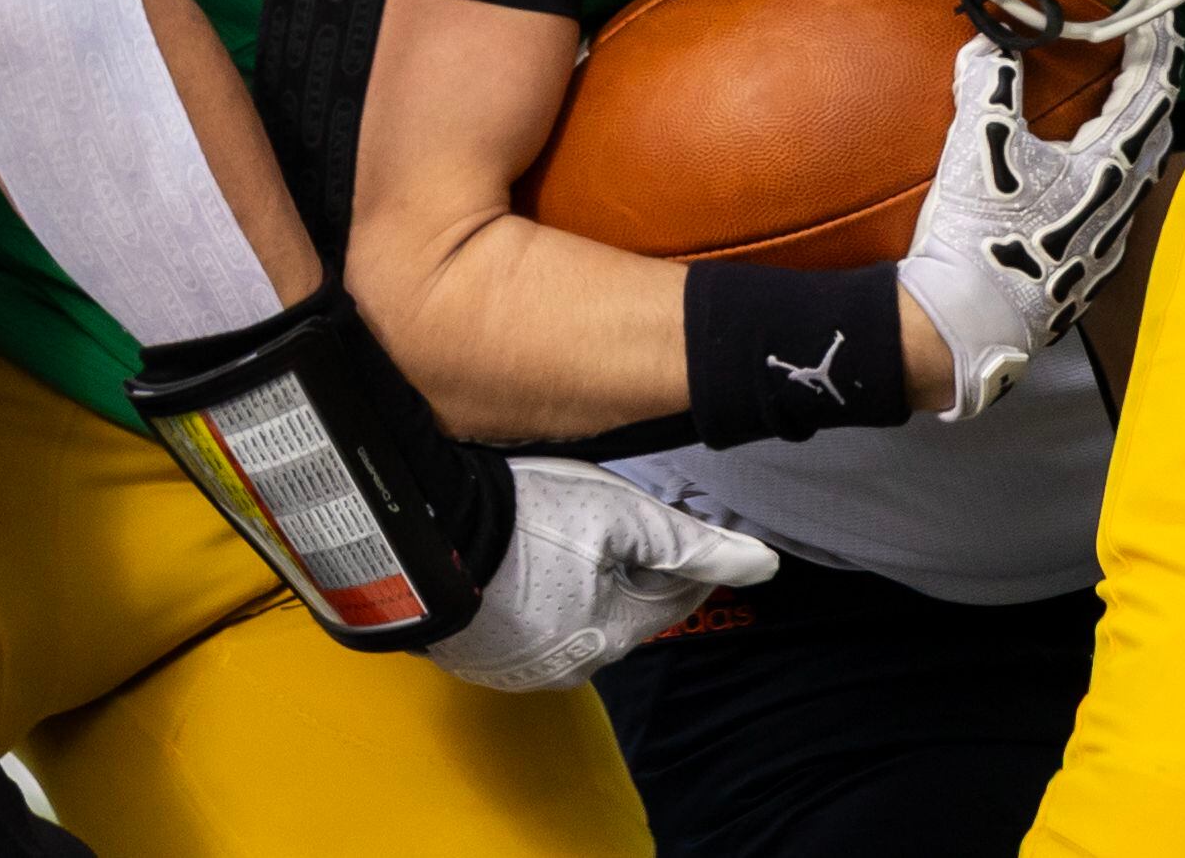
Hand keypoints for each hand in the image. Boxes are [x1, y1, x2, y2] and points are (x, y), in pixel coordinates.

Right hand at [425, 459, 776, 691]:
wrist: (419, 537)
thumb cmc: (525, 522)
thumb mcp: (621, 516)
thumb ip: (694, 544)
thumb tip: (765, 567)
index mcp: (611, 635)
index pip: (675, 599)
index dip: (692, 560)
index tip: (693, 523)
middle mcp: (570, 666)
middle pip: (625, 613)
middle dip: (636, 572)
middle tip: (626, 521)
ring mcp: (517, 668)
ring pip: (576, 622)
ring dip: (586, 587)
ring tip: (574, 537)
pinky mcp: (476, 658)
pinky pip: (528, 627)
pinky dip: (539, 598)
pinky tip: (527, 563)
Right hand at [897, 18, 1178, 420]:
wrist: (966, 325)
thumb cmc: (980, 235)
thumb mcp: (978, 144)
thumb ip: (990, 82)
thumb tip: (993, 40)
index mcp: (1108, 168)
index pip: (1150, 91)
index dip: (1158, 45)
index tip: (1160, 10)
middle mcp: (1121, 204)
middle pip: (1155, 130)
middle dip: (1154, 83)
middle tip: (1147, 47)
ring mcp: (1107, 241)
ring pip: (1138, 171)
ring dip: (1136, 127)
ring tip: (1123, 101)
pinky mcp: (1085, 268)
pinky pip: (1114, 204)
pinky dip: (1111, 170)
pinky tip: (1084, 175)